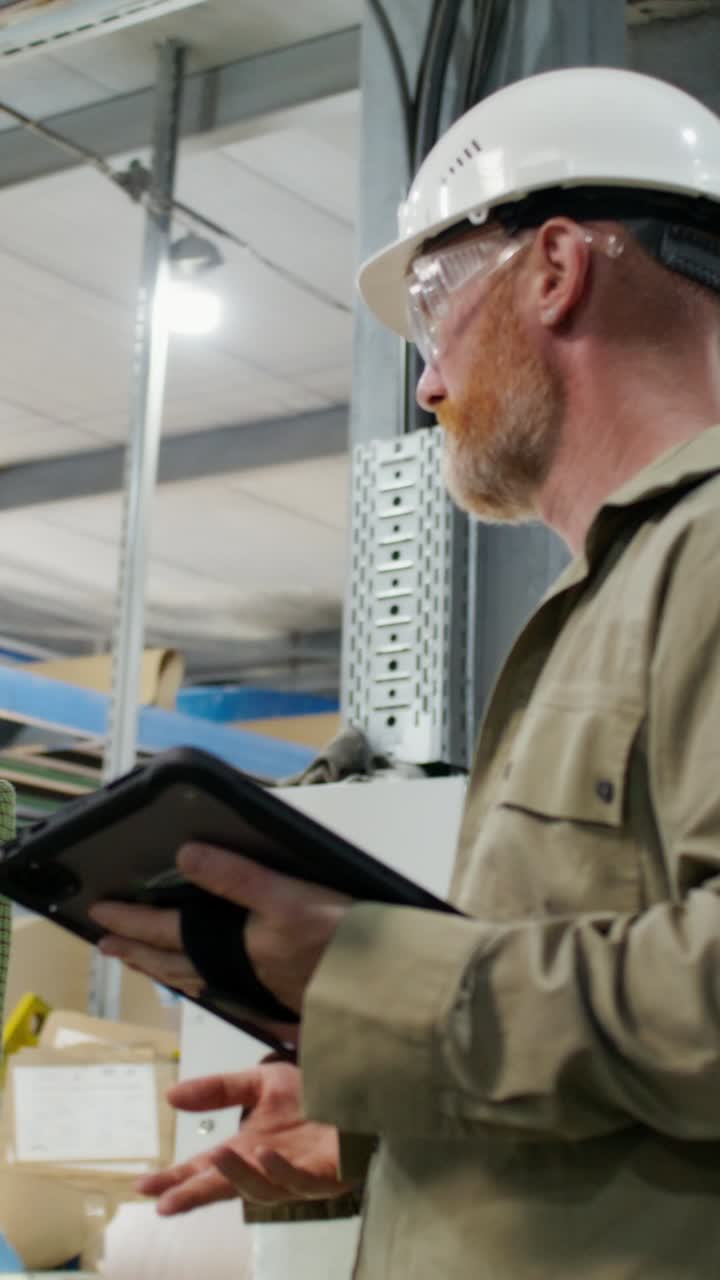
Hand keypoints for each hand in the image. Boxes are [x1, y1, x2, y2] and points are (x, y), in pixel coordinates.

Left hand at [90, 842, 351, 1015]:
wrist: (378, 987)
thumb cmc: (337, 939)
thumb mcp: (287, 895)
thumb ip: (236, 876)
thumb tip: (186, 856)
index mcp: (231, 945)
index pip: (166, 931)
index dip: (132, 920)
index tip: (99, 913)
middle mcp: (235, 971)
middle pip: (172, 961)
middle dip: (136, 950)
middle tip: (106, 943)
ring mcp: (252, 987)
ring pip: (193, 979)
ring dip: (161, 968)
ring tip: (140, 962)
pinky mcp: (272, 997)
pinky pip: (218, 990)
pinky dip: (196, 983)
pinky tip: (200, 983)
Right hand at [138, 1060, 354, 1214]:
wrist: (362, 1095)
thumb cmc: (316, 1096)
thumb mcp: (261, 1084)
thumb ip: (219, 1090)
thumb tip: (171, 1096)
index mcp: (247, 1151)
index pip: (204, 1170)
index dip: (175, 1180)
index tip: (143, 1186)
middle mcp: (265, 1169)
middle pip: (223, 1189)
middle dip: (194, 1195)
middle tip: (164, 1202)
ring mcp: (294, 1177)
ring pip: (260, 1189)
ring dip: (237, 1175)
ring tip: (215, 1157)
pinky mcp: (325, 1177)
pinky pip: (299, 1180)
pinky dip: (280, 1170)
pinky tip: (266, 1154)